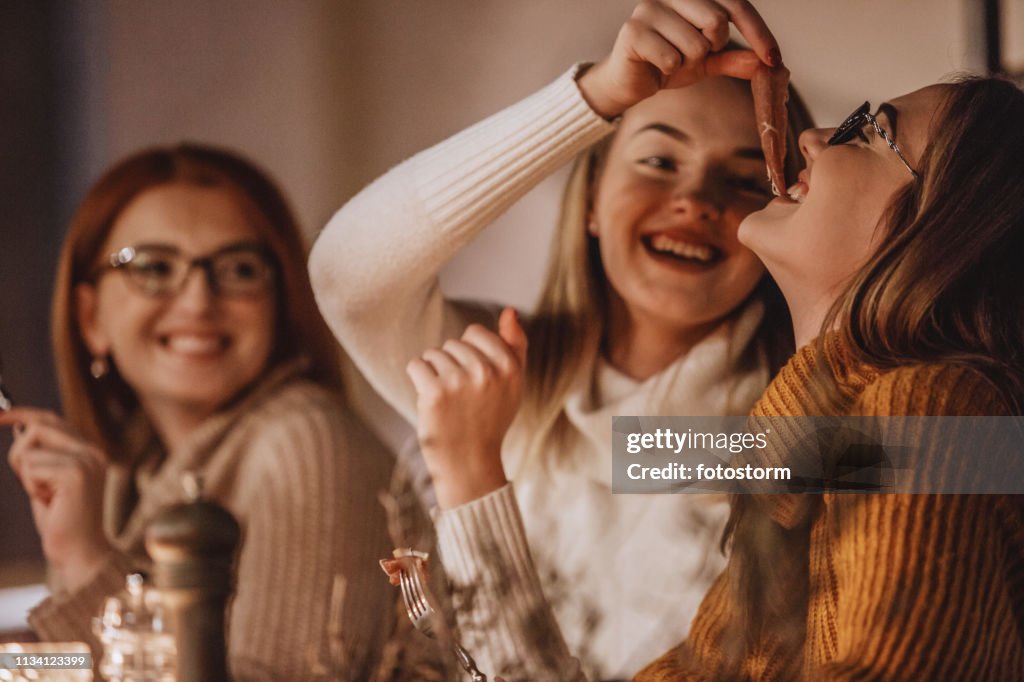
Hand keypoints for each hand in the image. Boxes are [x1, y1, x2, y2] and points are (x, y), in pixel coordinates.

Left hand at [2, 408, 111, 591]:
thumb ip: (41, 454)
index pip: (52, 419)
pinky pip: (31, 467)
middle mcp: (92, 451)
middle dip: (19, 453)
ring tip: (44, 494)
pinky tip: (48, 501)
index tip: (0, 415)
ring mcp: (86, 460)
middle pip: (38, 426)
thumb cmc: (61, 521)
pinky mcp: (75, 474)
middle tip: (27, 480)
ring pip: (30, 449)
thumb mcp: (47, 481)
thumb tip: (19, 427)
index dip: (22, 414)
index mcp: (89, 450)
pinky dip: (30, 485)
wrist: (80, 551)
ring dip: (25, 474)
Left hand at [406, 308, 527, 508]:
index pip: (475, 332)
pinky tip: (430, 401)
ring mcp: (460, 381)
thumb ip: (515, 345)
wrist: (469, 463)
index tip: (476, 381)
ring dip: (434, 374)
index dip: (470, 354)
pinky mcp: (434, 393)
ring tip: (448, 402)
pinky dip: (418, 381)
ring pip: (434, 354)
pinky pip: (416, 365)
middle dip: (452, 365)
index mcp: (510, 366)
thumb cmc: (490, 420)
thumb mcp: (513, 383)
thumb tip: (509, 311)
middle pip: (453, 343)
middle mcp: (487, 371)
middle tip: (462, 398)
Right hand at [577, 0, 779, 118]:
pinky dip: (669, 72)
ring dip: (688, 64)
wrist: (628, 81)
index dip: (758, 33)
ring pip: (694, 45)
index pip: (736, 5)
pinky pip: (672, 59)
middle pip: (716, 22)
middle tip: (696, 58)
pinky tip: (656, 67)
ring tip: (672, 63)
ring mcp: (650, 8)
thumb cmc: (668, 64)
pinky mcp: (634, 31)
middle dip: (712, 49)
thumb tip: (765, 63)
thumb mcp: (707, 62)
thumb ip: (734, 59)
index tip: (774, 61)